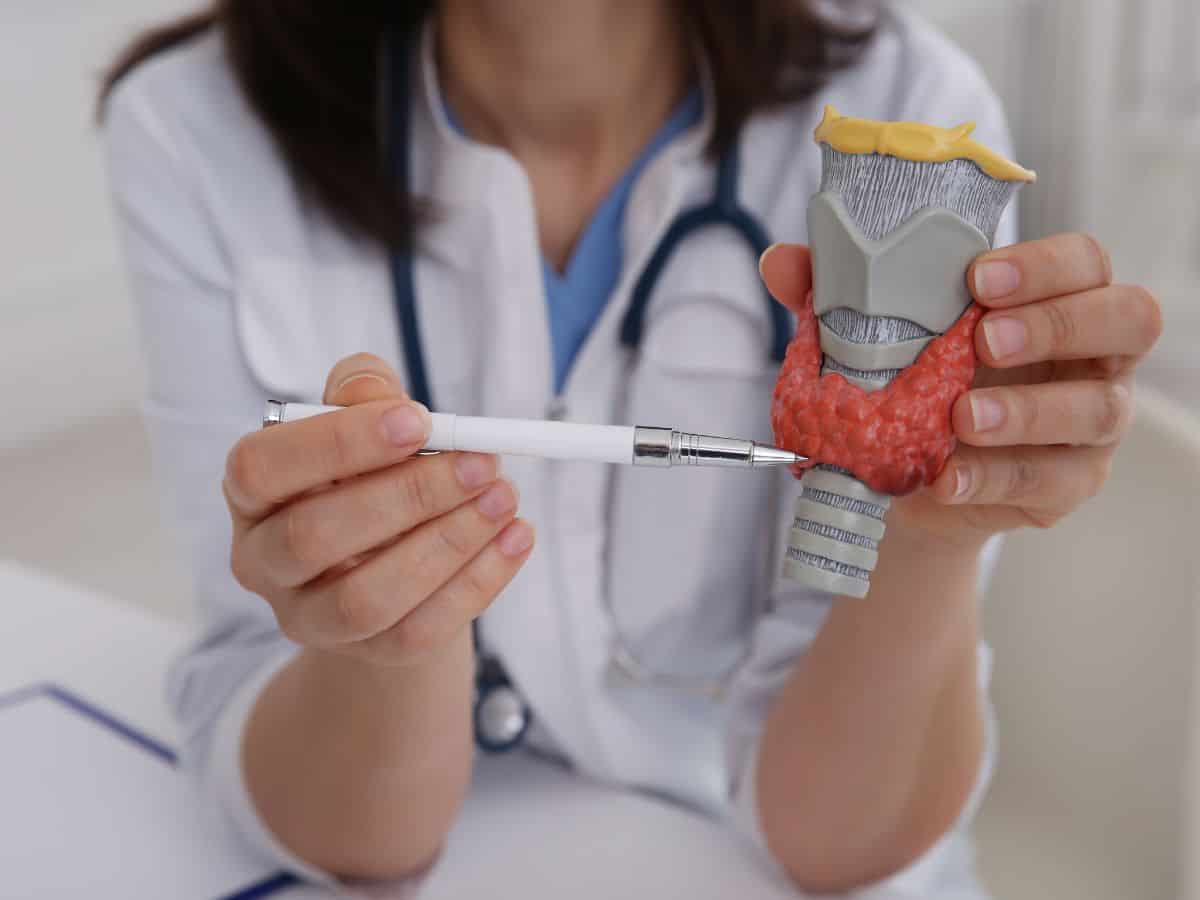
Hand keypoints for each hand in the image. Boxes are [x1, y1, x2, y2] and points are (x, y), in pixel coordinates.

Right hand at [223, 353, 535, 666]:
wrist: (395, 567)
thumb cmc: (372, 478)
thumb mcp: (366, 425)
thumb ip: (363, 393)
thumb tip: (375, 391)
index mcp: (252, 494)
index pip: (262, 468)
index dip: (338, 443)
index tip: (417, 421)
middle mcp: (264, 562)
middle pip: (313, 536)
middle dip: (409, 495)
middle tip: (482, 464)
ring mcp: (310, 618)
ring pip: (366, 597)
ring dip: (447, 543)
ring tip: (504, 499)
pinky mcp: (370, 653)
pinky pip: (420, 630)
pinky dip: (477, 582)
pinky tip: (515, 538)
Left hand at [760, 234, 1161, 551]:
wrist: (904, 482)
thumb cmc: (911, 387)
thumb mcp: (873, 340)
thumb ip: (837, 298)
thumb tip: (780, 260)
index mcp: (1053, 299)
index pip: (1084, 261)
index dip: (1044, 264)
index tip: (976, 277)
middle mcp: (1090, 354)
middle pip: (1129, 317)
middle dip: (1058, 323)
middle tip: (985, 339)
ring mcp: (1091, 422)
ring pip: (1100, 406)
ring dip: (1030, 409)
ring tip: (962, 417)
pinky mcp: (1070, 483)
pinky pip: (1053, 480)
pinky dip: (995, 477)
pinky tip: (948, 478)